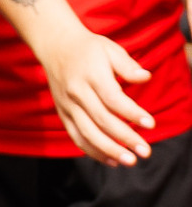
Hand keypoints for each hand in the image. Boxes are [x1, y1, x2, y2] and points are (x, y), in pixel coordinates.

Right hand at [35, 25, 155, 165]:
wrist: (54, 45)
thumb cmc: (88, 48)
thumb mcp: (110, 49)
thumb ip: (127, 65)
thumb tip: (145, 77)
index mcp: (90, 74)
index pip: (112, 98)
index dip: (132, 113)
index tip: (151, 124)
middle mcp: (76, 91)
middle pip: (101, 119)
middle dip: (125, 138)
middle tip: (145, 152)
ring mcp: (67, 104)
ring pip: (87, 131)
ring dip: (109, 149)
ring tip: (129, 161)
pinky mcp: (62, 112)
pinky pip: (76, 135)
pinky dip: (92, 150)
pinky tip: (111, 160)